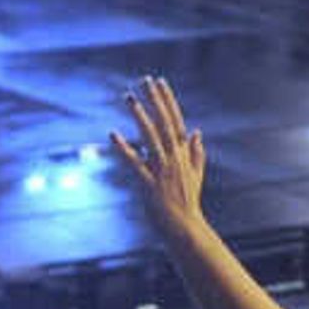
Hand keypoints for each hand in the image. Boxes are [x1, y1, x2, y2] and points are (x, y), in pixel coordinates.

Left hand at [112, 77, 208, 227]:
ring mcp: (162, 170)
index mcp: (183, 153)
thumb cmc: (188, 202)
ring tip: (129, 97)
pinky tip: (112, 135)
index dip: (167, 99)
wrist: (185, 227)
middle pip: (164, 122)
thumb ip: (196, 153)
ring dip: (139, 116)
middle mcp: (173, 158)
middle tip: (144, 80)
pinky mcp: (149, 184)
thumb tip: (196, 131)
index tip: (159, 81)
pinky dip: (124, 149)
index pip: (175, 119)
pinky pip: (135, 163)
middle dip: (154, 100)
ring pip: (150, 137)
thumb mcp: (197, 174)